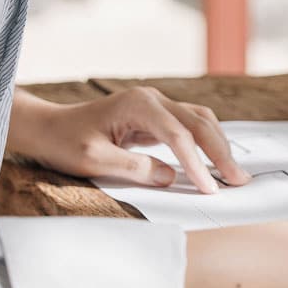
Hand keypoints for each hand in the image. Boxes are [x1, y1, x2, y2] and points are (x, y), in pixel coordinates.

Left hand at [8, 87, 250, 192]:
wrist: (49, 127)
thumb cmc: (65, 142)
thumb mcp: (94, 160)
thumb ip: (134, 168)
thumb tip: (170, 176)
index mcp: (138, 104)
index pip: (178, 135)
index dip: (197, 163)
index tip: (209, 189)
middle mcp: (153, 98)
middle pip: (199, 122)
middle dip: (221, 152)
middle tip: (239, 180)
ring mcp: (157, 105)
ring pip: (201, 120)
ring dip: (219, 146)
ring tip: (234, 174)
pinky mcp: (157, 116)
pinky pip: (190, 126)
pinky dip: (207, 143)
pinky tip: (216, 162)